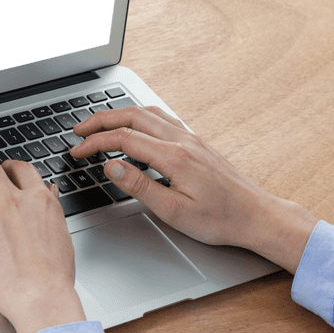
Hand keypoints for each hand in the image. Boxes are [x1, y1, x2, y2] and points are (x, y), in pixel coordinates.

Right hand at [71, 106, 317, 273]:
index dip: (94, 143)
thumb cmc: (220, 219)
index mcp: (174, 157)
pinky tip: (135, 124)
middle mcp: (182, 140)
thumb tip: (112, 167)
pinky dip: (140, 116)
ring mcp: (191, 138)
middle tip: (78, 129)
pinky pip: (163, 118)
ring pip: (148, 112)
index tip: (77, 151)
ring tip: (100, 123)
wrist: (256, 215)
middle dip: (101, 119)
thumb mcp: (174, 211)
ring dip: (120, 114)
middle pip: (132, 116)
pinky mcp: (197, 142)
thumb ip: (140, 187)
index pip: (123, 139)